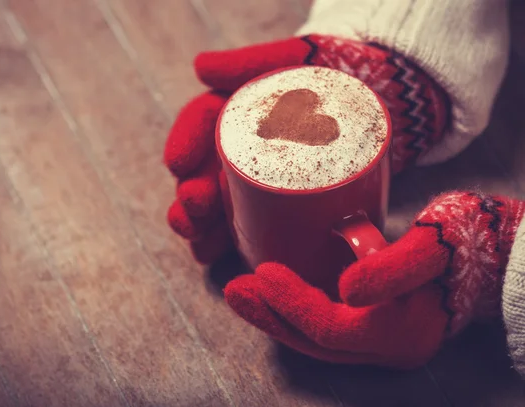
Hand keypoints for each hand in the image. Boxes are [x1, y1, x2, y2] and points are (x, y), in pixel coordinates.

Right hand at [164, 34, 449, 263]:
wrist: (389, 94)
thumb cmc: (339, 74)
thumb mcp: (299, 57)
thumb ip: (254, 60)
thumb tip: (200, 67)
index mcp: (239, 110)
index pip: (201, 124)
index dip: (184, 144)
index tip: (177, 163)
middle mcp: (243, 146)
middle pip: (203, 174)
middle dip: (190, 199)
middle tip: (193, 209)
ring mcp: (261, 176)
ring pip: (219, 208)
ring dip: (202, 229)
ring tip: (200, 243)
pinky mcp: (282, 201)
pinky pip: (248, 226)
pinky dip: (230, 245)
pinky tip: (222, 259)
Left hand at [224, 192, 524, 367]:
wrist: (493, 251)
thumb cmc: (465, 242)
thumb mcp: (430, 247)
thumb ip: (390, 269)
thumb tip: (345, 290)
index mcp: (398, 332)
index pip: (328, 328)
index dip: (290, 303)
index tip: (261, 271)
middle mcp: (387, 345)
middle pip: (314, 341)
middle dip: (270, 315)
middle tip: (233, 289)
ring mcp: (382, 337)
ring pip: (317, 338)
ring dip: (276, 316)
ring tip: (244, 293)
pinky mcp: (377, 321)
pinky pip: (327, 327)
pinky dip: (296, 311)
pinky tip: (277, 295)